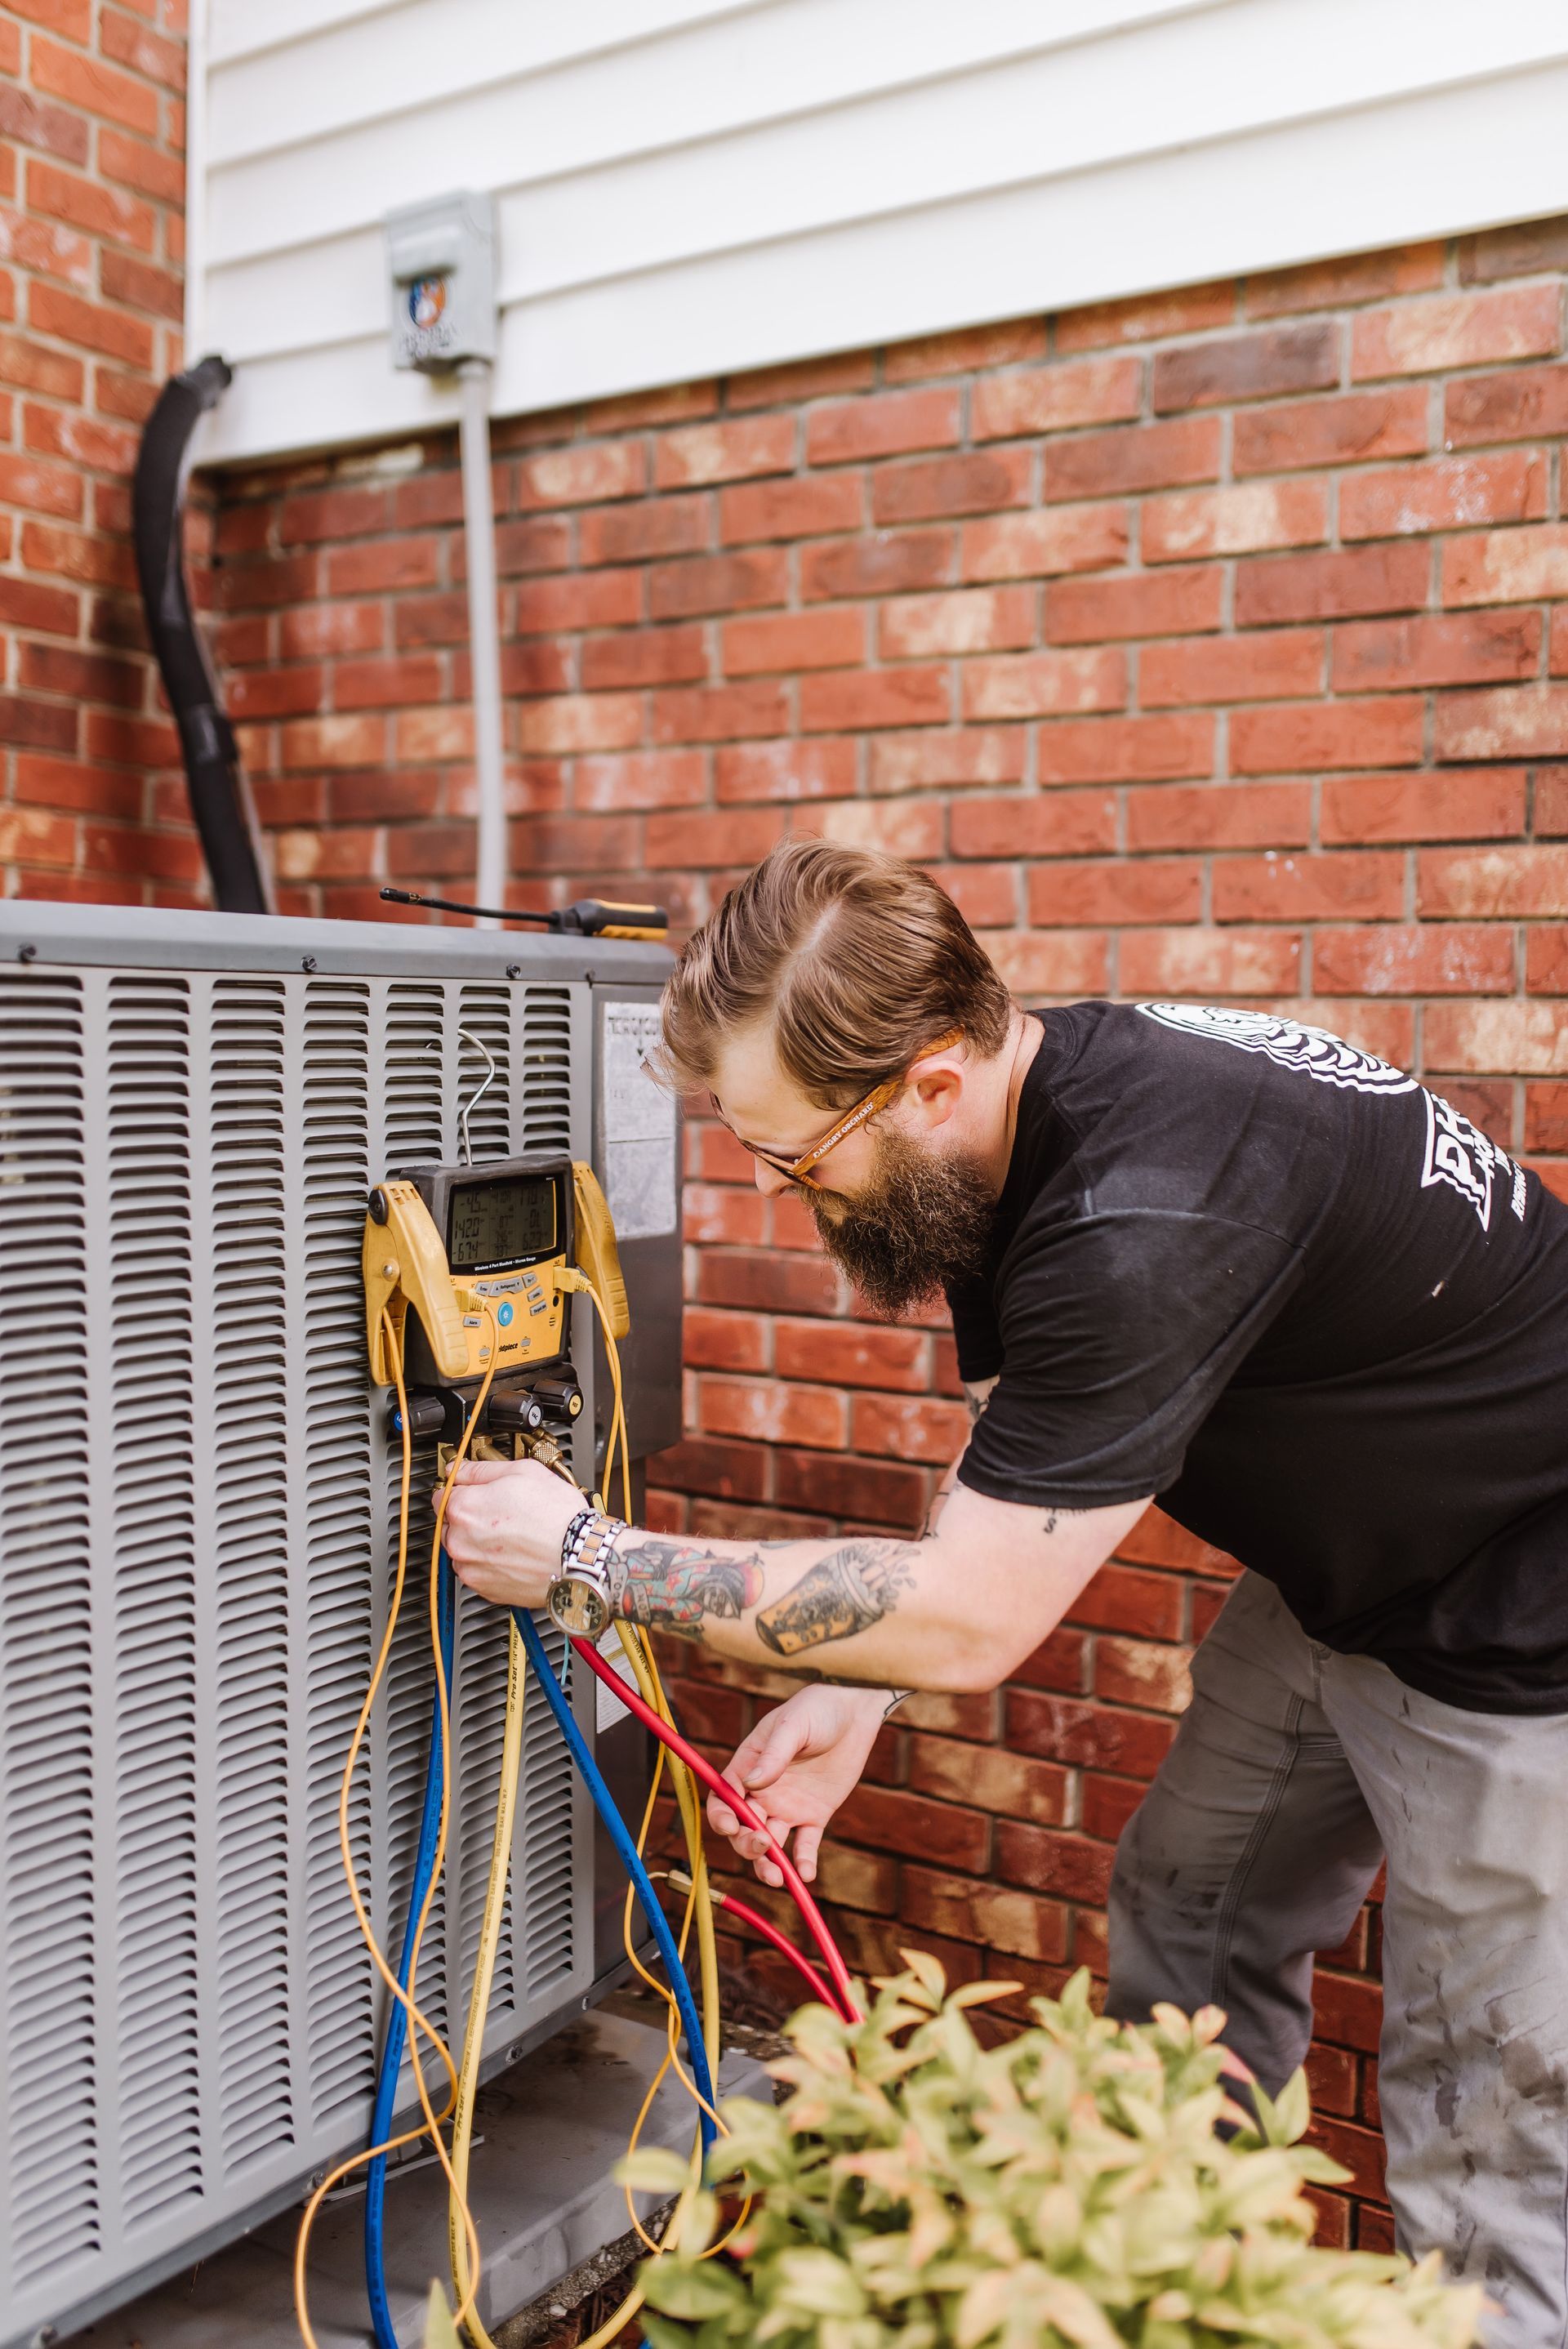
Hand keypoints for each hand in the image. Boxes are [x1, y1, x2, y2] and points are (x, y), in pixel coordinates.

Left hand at [439, 1458, 582, 1610]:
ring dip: (479, 1542)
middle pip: (451, 1523)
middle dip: (470, 1517)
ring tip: (512, 1535)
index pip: (442, 1494)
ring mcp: (470, 1567)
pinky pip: (478, 1571)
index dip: (461, 1489)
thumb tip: (461, 1469)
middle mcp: (459, 1540)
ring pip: (464, 1549)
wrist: (579, 1556)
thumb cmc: (556, 1515)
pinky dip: (490, 1564)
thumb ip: (482, 1469)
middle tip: (502, 1513)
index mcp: (463, 1507)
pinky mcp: (485, 1589)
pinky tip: (514, 1553)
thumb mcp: (522, 1471)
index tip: (474, 1491)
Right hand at [707, 1683, 887, 1887]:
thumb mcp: (793, 1724)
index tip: (730, 1826)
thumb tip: (751, 1784)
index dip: (721, 1816)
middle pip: (744, 1828)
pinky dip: (803, 1862)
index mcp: (749, 1766)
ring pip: (770, 1843)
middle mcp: (764, 1791)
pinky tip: (806, 1875)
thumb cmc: (817, 1708)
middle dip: (747, 1843)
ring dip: (768, 1863)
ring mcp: (789, 1805)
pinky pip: (805, 1844)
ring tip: (778, 1878)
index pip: (723, 1798)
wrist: (855, 1710)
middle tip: (763, 1844)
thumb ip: (773, 1754)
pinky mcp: (816, 1814)